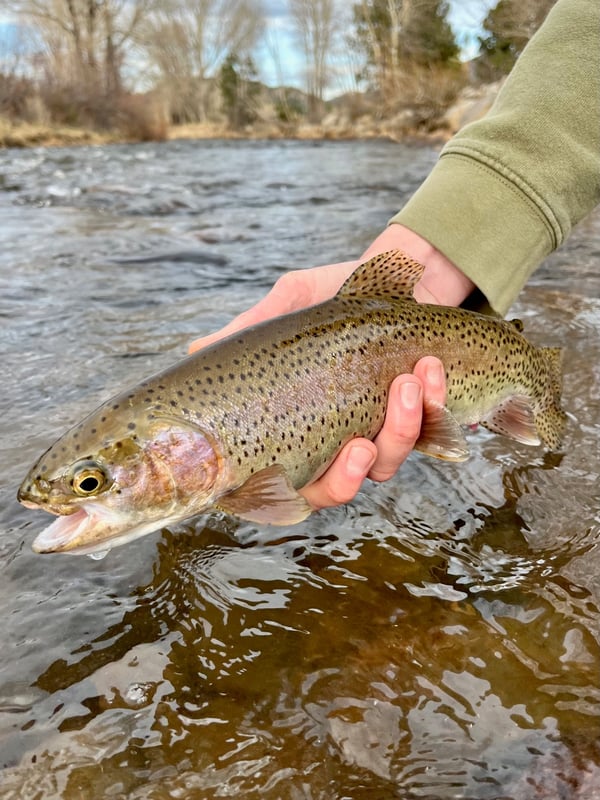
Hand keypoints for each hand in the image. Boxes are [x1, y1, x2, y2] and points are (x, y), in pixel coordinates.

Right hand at [189, 225, 471, 510]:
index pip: (279, 480)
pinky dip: (434, 403)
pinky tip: (429, 368)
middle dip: (348, 477)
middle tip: (359, 445)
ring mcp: (379, 435)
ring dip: (400, 429)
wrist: (401, 274)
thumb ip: (254, 326)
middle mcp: (335, 441)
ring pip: (386, 465)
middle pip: (334, 491)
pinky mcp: (423, 422)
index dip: (278, 496)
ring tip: (407, 381)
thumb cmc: (337, 293)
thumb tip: (198, 348)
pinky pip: (430, 432)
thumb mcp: (293, 302)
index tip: (285, 479)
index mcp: (296, 424)